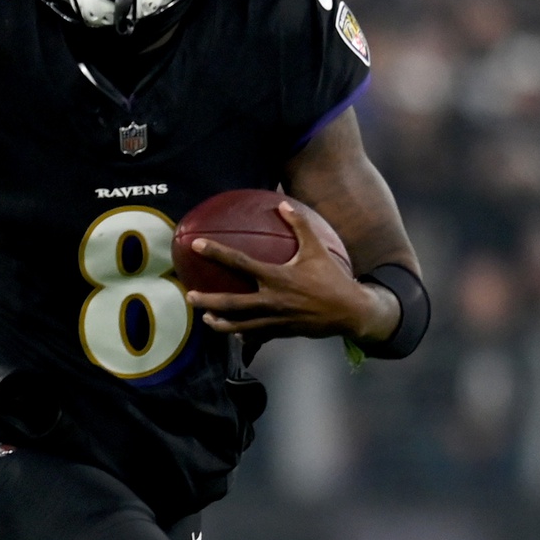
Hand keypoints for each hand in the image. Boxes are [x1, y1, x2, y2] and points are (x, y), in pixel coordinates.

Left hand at [181, 199, 396, 342]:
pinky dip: (244, 335)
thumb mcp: (317, 249)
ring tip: (206, 319)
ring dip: (220, 323)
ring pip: (240, 325)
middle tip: (190, 295)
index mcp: (277, 277)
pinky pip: (257, 336)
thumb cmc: (332, 278)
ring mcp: (275, 320)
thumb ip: (299, 225)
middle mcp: (272, 301)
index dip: (217, 253)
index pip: (240, 263)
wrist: (349, 312)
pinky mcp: (281, 332)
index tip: (197, 245)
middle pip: (232, 303)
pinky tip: (234, 332)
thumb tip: (282, 204)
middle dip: (208, 300)